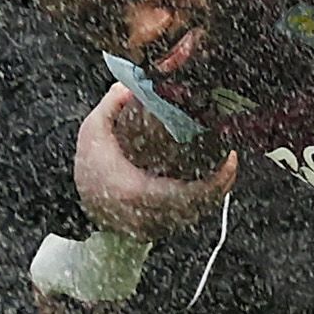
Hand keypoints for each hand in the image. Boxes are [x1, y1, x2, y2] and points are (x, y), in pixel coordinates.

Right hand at [75, 83, 234, 236]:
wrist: (80, 208)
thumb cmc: (89, 172)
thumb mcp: (92, 133)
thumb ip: (111, 105)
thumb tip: (130, 84)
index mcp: (137, 192)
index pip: (188, 194)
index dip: (215, 182)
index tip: (230, 160)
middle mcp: (150, 215)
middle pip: (201, 206)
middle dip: (222, 184)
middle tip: (232, 160)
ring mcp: (157, 226)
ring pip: (198, 214)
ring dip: (216, 193)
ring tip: (226, 169)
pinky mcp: (160, 229)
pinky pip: (190, 217)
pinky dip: (204, 202)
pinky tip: (213, 184)